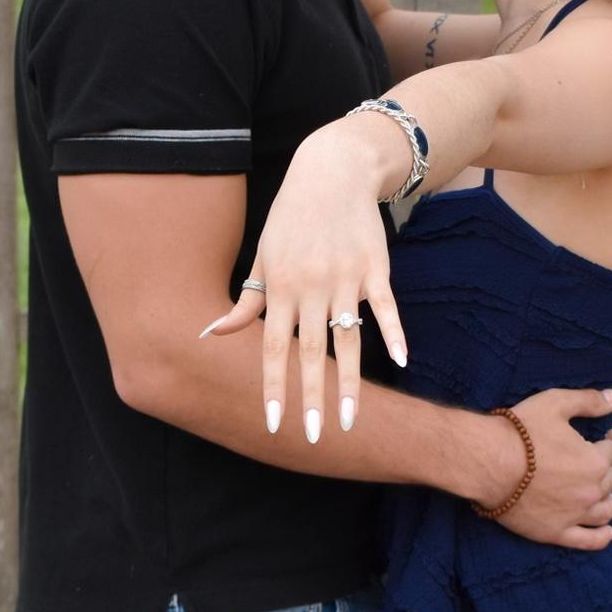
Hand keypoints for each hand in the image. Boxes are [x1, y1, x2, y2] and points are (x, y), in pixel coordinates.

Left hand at [202, 116, 409, 440]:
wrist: (332, 172)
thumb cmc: (290, 220)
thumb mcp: (263, 257)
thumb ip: (246, 302)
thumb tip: (210, 333)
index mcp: (281, 288)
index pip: (274, 349)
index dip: (274, 388)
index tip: (273, 424)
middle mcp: (312, 288)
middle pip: (312, 353)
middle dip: (313, 398)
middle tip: (317, 439)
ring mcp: (346, 278)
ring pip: (349, 339)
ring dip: (350, 381)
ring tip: (352, 419)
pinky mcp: (376, 268)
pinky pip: (386, 307)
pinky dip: (394, 332)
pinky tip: (400, 361)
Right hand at [482, 388, 611, 550]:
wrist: (487, 463)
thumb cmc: (519, 431)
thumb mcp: (555, 404)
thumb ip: (589, 400)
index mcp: (594, 461)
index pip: (607, 449)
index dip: (599, 441)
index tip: (591, 438)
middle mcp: (591, 491)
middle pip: (607, 480)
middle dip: (601, 468)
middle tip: (584, 461)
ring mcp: (574, 515)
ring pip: (603, 511)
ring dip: (605, 500)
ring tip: (599, 494)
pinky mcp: (555, 532)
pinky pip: (587, 540)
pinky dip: (602, 537)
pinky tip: (608, 533)